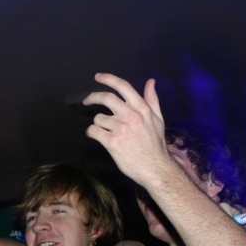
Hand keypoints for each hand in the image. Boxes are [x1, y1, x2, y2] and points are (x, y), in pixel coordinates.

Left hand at [82, 73, 168, 187]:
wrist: (155, 169)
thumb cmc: (155, 145)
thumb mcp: (158, 119)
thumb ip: (152, 100)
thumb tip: (150, 81)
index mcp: (142, 109)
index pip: (123, 87)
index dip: (108, 78)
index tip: (98, 77)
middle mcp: (131, 116)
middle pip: (106, 98)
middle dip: (93, 97)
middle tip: (87, 101)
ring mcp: (121, 129)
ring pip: (99, 118)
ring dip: (98, 123)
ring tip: (103, 130)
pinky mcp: (112, 142)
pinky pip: (94, 131)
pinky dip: (92, 133)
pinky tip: (97, 136)